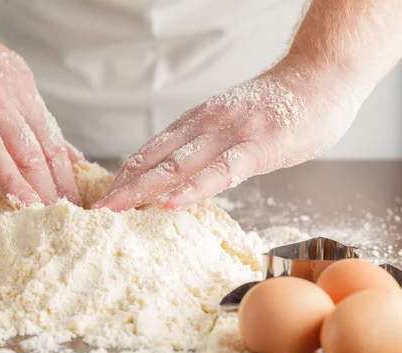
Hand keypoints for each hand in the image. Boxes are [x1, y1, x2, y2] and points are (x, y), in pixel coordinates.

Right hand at [0, 20, 82, 205]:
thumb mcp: (18, 88)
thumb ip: (42, 126)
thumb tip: (72, 158)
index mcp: (22, 103)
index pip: (50, 147)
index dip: (64, 179)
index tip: (75, 206)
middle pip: (27, 151)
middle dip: (46, 186)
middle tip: (58, 216)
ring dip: (9, 177)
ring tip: (24, 204)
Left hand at [93, 56, 364, 210]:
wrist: (319, 77)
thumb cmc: (277, 107)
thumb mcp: (230, 124)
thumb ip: (206, 146)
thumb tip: (183, 175)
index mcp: (195, 124)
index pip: (150, 152)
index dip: (125, 176)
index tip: (104, 199)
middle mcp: (203, 126)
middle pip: (153, 159)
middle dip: (122, 186)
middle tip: (96, 211)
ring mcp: (228, 135)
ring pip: (176, 165)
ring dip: (142, 189)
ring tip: (116, 209)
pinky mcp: (256, 147)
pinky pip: (219, 172)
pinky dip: (191, 189)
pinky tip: (169, 204)